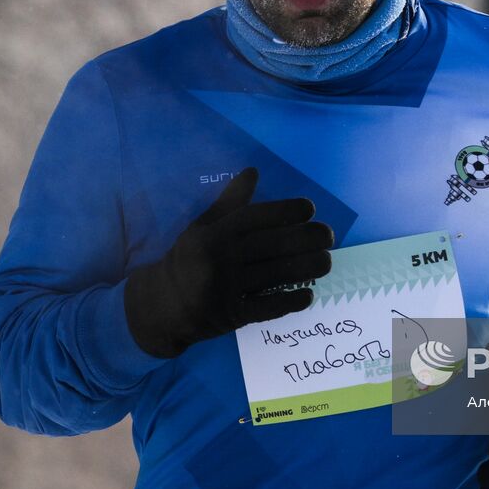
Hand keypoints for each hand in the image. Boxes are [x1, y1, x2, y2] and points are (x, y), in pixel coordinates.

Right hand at [123, 167, 332, 357]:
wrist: (160, 305)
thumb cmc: (187, 259)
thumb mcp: (202, 227)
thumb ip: (229, 202)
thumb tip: (253, 172)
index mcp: (214, 234)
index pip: (257, 217)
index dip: (286, 211)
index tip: (310, 209)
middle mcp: (221, 259)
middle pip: (273, 245)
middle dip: (307, 239)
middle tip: (328, 235)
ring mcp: (226, 289)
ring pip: (275, 275)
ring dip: (307, 268)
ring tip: (327, 261)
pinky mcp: (232, 316)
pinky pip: (267, 308)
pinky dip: (290, 301)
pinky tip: (309, 294)